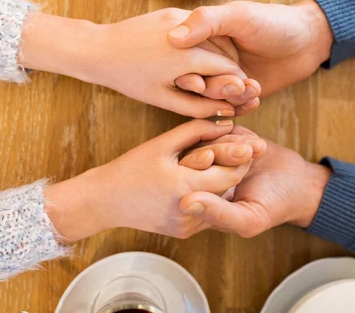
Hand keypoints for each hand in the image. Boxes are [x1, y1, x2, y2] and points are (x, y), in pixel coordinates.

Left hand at [20, 10, 260, 117]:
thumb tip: (224, 112)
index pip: (228, 68)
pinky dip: (207, 39)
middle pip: (226, 50)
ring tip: (221, 69)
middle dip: (234, 66)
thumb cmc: (128, 78)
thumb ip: (196, 107)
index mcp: (186, 58)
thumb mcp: (162, 99)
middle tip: (237, 83)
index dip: (239, 82)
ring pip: (215, 34)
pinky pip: (200, 25)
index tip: (242, 92)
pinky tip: (202, 53)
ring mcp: (179, 18)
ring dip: (223, 51)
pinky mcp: (171, 11)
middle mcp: (187, 34)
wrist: (100, 49)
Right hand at [43, 120, 265, 242]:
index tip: (249, 142)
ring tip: (232, 163)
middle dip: (239, 169)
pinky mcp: (183, 232)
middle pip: (229, 189)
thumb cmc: (130, 168)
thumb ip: (196, 130)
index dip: (242, 157)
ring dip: (227, 184)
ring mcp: (186, 225)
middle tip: (248, 150)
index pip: (230, 174)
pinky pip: (208, 213)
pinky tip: (212, 180)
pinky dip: (213, 196)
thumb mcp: (162, 144)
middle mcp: (189, 211)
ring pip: (221, 203)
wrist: (105, 202)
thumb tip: (226, 122)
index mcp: (184, 186)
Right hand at [168, 0, 333, 97]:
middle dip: (212, 88)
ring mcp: (223, 77)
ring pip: (211, 98)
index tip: (198, 82)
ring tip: (252, 88)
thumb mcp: (239, 15)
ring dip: (229, 98)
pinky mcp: (238, 94)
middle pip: (195, 83)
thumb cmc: (273, 22)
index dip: (186, 74)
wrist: (306, 42)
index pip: (180, 61)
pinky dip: (240, 107)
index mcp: (201, 37)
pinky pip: (229, 107)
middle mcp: (208, 58)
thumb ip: (206, 22)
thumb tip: (172, 38)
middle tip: (235, 85)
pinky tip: (255, 99)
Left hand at [178, 133, 330, 237]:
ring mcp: (217, 154)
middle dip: (222, 150)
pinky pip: (225, 128)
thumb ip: (217, 214)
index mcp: (200, 198)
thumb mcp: (248, 219)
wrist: (297, 185)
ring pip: (211, 138)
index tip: (216, 158)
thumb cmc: (272, 208)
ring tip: (259, 149)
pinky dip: (242, 134)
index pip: (185, 177)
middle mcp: (204, 176)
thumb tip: (183, 205)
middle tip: (248, 153)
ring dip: (236, 141)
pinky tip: (259, 145)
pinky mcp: (230, 138)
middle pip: (197, 153)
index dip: (201, 164)